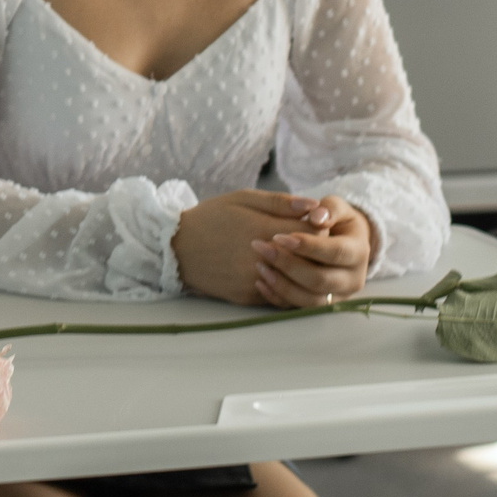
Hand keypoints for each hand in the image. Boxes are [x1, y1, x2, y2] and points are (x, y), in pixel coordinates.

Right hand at [176, 189, 328, 304]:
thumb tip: (315, 206)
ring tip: (298, 258)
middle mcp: (262, 259)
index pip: (314, 235)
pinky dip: (288, 286)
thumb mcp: (243, 199)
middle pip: (311, 262)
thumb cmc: (212, 217)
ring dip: (304, 272)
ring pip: (299, 284)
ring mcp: (255, 281)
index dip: (320, 229)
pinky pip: (281, 297)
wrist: (176, 248)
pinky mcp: (248, 297)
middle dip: (316, 252)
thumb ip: (281, 202)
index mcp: (263, 229)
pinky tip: (283, 273)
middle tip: (311, 243)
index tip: (315, 224)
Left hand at [247, 195, 375, 308]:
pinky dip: (278, 297)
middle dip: (288, 265)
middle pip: (320, 280)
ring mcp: (338, 296)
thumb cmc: (335, 220)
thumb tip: (316, 217)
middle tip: (261, 248)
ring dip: (282, 284)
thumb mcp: (337, 208)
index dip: (308, 246)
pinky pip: (299, 309)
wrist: (342, 241)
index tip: (279, 236)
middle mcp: (352, 279)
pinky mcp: (322, 306)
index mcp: (358, 252)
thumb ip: (329, 208)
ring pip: (309, 300)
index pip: (335, 252)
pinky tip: (260, 282)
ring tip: (259, 265)